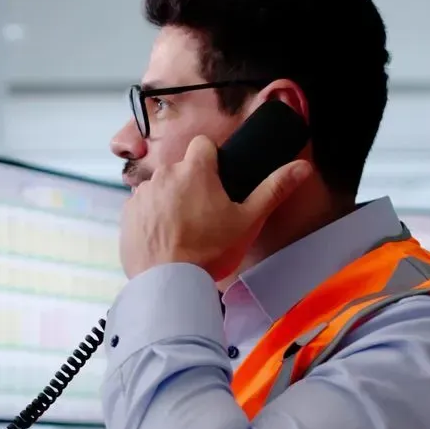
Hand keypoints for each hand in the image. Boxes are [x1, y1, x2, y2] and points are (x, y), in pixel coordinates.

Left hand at [120, 135, 312, 279]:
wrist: (169, 283)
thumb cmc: (209, 252)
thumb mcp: (248, 221)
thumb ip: (274, 189)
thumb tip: (302, 167)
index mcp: (194, 170)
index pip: (203, 145)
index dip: (212, 160)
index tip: (217, 181)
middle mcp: (164, 175)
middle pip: (182, 168)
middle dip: (192, 184)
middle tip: (204, 214)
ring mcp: (142, 194)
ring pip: (161, 187)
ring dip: (170, 200)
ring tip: (183, 230)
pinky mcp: (127, 214)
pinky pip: (143, 207)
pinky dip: (152, 218)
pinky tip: (165, 238)